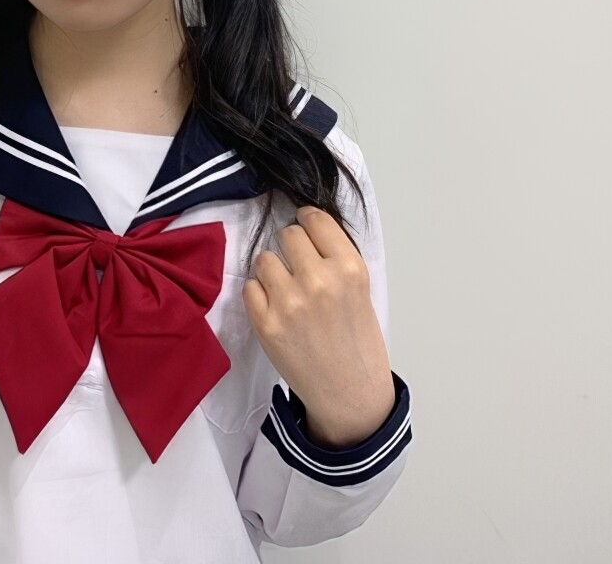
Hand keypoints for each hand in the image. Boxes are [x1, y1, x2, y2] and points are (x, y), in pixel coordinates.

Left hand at [242, 205, 394, 448]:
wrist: (349, 392)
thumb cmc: (358, 340)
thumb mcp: (362, 290)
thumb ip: (335, 258)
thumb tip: (306, 228)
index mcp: (349, 269)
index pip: (316, 220)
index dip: (308, 222)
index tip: (305, 228)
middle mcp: (319, 281)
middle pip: (288, 234)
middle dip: (292, 247)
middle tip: (299, 267)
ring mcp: (289, 302)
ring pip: (264, 258)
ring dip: (273, 270)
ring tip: (287, 291)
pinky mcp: (266, 323)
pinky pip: (250, 287)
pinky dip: (260, 295)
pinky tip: (277, 309)